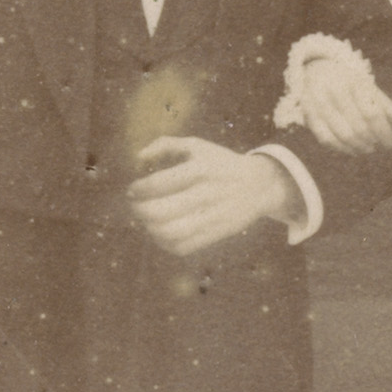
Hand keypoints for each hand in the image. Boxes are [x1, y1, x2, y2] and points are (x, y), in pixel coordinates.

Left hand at [128, 138, 298, 256]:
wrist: (259, 185)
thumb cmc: (220, 163)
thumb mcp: (197, 145)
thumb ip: (166, 144)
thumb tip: (138, 158)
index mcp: (200, 169)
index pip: (158, 184)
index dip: (138, 189)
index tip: (132, 190)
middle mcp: (206, 194)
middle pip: (160, 212)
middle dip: (138, 211)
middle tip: (135, 206)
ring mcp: (212, 216)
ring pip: (169, 233)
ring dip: (149, 229)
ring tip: (146, 221)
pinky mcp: (216, 234)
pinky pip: (182, 247)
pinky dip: (164, 243)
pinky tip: (161, 233)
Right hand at [294, 55, 391, 154]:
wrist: (313, 69)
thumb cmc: (347, 81)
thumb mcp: (369, 86)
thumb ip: (386, 105)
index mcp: (354, 82)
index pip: (373, 113)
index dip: (384, 132)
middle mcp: (335, 91)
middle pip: (359, 127)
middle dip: (373, 141)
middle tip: (382, 149)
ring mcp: (319, 104)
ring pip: (343, 135)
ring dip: (359, 147)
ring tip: (369, 150)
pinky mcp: (308, 115)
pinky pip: (325, 139)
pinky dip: (341, 148)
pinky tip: (352, 151)